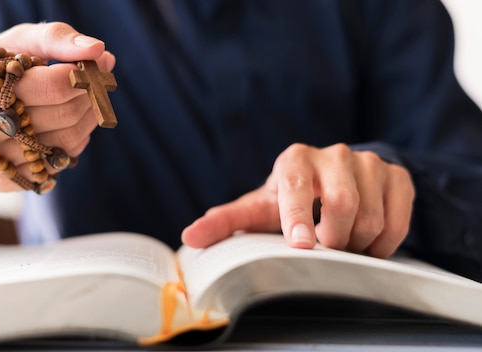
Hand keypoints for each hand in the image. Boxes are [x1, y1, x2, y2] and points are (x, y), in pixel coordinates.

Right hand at [0, 22, 115, 190]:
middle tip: (98, 84)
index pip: (55, 86)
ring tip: (87, 103)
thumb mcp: (21, 42)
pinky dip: (72, 147)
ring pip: (65, 144)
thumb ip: (57, 39)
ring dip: (87, 121)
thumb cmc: (2, 69)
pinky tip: (67, 128)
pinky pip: (55, 168)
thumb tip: (97, 50)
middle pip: (64, 116)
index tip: (98, 66)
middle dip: (91, 97)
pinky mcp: (0, 180)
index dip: (86, 76)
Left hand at [182, 143, 415, 257]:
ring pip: (371, 214)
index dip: (298, 215)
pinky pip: (398, 217)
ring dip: (357, 242)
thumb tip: (190, 236)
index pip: (296, 184)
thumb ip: (225, 222)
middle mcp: (332, 155)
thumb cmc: (289, 200)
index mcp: (294, 160)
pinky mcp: (397, 175)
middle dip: (333, 237)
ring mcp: (368, 162)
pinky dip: (384, 242)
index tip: (301, 245)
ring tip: (342, 245)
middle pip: (342, 200)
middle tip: (324, 250)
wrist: (332, 181)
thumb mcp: (258, 209)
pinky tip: (368, 243)